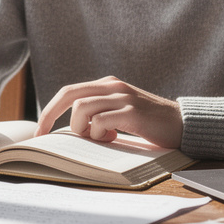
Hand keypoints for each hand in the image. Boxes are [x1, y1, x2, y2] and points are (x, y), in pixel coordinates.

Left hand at [35, 76, 181, 148]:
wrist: (183, 125)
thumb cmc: (150, 124)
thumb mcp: (120, 114)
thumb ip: (99, 115)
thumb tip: (72, 132)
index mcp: (107, 85)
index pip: (69, 92)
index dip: (50, 110)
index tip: (40, 131)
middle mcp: (112, 87)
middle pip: (69, 95)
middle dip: (50, 116)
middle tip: (45, 136)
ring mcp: (123, 97)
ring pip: (82, 109)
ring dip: (83, 129)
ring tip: (101, 138)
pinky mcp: (133, 112)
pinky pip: (101, 121)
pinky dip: (99, 133)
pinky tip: (113, 138)